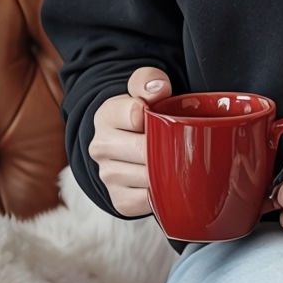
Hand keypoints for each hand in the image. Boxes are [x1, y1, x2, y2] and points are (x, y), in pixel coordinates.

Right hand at [89, 67, 171, 215]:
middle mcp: (100, 147)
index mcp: (105, 116)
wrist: (133, 142)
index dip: (158, 117)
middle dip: (167, 147)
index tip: (167, 117)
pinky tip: (167, 181)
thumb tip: (158, 89)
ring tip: (175, 160)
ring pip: (149, 177)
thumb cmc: (145, 114)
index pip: (135, 114)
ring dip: (168, 171)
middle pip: (145, 151)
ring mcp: (108, 176)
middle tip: (182, 143)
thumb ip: (149, 81)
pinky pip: (148, 201)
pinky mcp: (120, 200)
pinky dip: (163, 193)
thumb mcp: (144, 89)